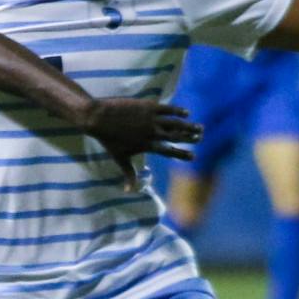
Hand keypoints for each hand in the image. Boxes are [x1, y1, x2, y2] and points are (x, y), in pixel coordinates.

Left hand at [81, 97, 201, 188]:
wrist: (98, 118)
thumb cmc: (108, 140)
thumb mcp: (119, 158)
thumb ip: (129, 174)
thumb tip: (129, 192)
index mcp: (147, 145)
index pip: (169, 151)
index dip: (182, 154)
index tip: (194, 157)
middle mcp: (152, 133)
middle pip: (176, 136)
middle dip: (190, 138)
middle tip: (200, 138)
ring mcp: (151, 119)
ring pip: (175, 123)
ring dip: (188, 125)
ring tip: (199, 127)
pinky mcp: (148, 106)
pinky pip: (168, 109)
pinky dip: (178, 111)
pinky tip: (186, 113)